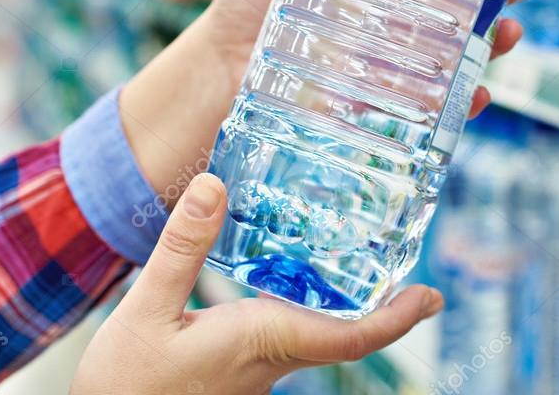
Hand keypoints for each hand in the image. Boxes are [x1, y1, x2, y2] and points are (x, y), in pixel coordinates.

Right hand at [71, 174, 441, 394]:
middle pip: (344, 332)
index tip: (433, 297)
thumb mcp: (146, 308)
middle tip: (409, 270)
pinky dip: (307, 305)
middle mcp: (270, 359)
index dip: (397, 318)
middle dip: (382, 304)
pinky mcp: (239, 369)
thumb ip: (182, 248)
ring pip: (317, 333)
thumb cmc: (124, 386)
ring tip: (356, 257)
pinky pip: (289, 334)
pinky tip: (290, 278)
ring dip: (345, 303)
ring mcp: (257, 369)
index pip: (350, 337)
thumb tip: (215, 185)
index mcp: (262, 342)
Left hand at [120, 0, 541, 202]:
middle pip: (470, 2)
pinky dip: (460, 103)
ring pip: (463, 52)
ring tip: (506, 34)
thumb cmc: (249, 3)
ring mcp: (395, 61)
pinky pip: (434, 108)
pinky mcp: (383, 104)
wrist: (219, 70)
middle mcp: (398, 17)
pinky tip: (474, 95)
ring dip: (495, 43)